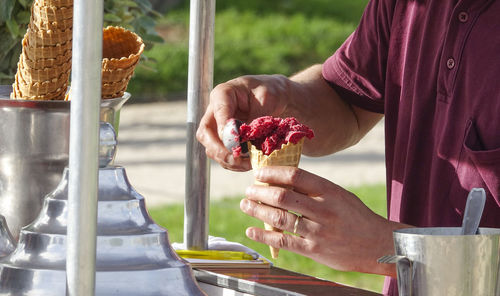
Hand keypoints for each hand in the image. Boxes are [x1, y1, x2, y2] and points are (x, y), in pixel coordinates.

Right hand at [196, 74, 290, 170]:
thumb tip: (242, 140)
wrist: (279, 97)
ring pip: (212, 148)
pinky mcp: (225, 139)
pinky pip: (222, 154)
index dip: (224, 129)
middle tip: (239, 160)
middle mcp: (215, 111)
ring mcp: (218, 126)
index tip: (236, 143)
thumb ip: (253, 118)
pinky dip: (233, 163)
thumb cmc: (272, 92)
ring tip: (248, 164)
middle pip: (205, 134)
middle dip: (220, 151)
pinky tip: (248, 164)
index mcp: (223, 94)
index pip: (218, 112)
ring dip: (228, 160)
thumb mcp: (267, 99)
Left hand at [240, 166, 405, 275]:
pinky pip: (283, 241)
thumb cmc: (355, 216)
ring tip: (245, 205)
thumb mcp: (339, 195)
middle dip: (260, 192)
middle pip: (283, 196)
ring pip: (280, 218)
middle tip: (248, 190)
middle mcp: (323, 209)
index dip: (273, 173)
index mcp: (329, 191)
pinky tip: (251, 230)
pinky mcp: (314, 250)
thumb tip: (282, 180)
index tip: (259, 173)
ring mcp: (318, 231)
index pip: (295, 176)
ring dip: (257, 210)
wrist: (378, 244)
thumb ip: (314, 189)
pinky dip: (264, 236)